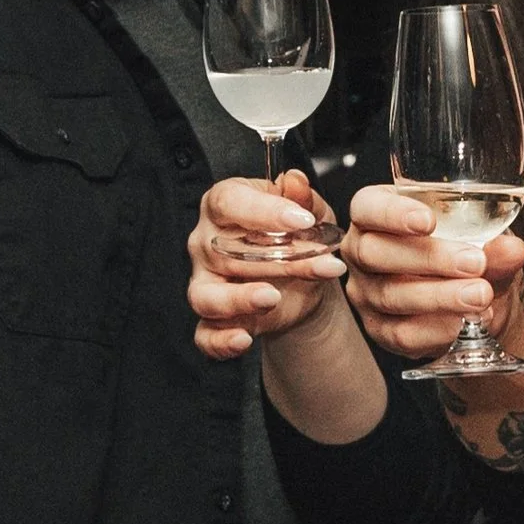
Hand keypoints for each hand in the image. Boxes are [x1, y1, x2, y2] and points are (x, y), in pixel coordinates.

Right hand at [186, 172, 346, 361]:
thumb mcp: (312, 213)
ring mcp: (204, 283)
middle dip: (276, 260)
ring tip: (272, 298)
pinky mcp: (212, 320)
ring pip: (206, 295)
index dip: (263, 212)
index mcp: (224, 206)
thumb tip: (296, 181)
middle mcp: (206, 243)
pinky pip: (205, 335)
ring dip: (238, 299)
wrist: (307, 283)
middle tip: (319, 265)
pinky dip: (220, 342)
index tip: (302, 221)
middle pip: (225, 251)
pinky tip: (243, 340)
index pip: (230, 202)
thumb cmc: (300, 237)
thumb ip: (303, 198)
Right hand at [343, 183, 523, 361]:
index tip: (428, 221)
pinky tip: (464, 323)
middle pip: (375, 253)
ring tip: (480, 296)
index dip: (393, 213)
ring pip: (391, 295)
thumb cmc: (463, 257)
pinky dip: (436, 329)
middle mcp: (362, 251)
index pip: (368, 207)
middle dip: (428, 258)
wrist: (468, 304)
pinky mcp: (379, 330)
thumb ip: (495, 246)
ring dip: (439, 297)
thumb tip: (512, 249)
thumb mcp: (482, 244)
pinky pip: (401, 333)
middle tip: (475, 263)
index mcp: (377, 215)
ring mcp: (366, 294)